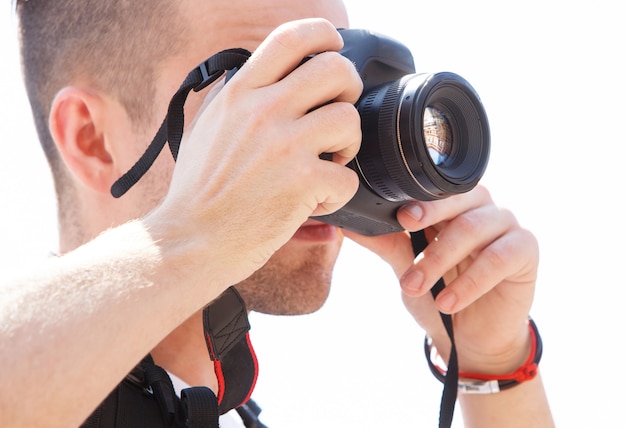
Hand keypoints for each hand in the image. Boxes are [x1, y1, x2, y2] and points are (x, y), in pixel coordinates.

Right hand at [150, 18, 362, 288]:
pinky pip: (348, 177)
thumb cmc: (199, 190)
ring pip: (350, 120)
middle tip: (336, 118)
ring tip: (328, 164)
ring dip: (348, 145)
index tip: (334, 47)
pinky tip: (317, 202)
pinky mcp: (301, 182)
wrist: (189, 241)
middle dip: (348, 92)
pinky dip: (339, 194)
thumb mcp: (209, 128)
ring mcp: (283, 145)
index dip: (324, 35)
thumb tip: (269, 76)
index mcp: (239, 93)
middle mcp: (262, 111)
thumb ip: (238, 97)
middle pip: (336, 70)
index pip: (291, 38)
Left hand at [344, 186, 539, 373]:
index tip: (400, 217)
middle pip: (459, 199)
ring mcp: (506, 227)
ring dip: (440, 258)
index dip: (420, 199)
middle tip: (407, 232)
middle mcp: (481, 209)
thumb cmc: (439, 295)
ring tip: (415, 285)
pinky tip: (447, 301)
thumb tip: (348, 225)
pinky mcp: (525, 251)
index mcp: (453, 206)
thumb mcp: (407, 268)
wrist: (470, 339)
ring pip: (474, 228)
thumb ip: (386, 243)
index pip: (437, 190)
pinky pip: (499, 257)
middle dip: (430, 218)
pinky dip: (470, 281)